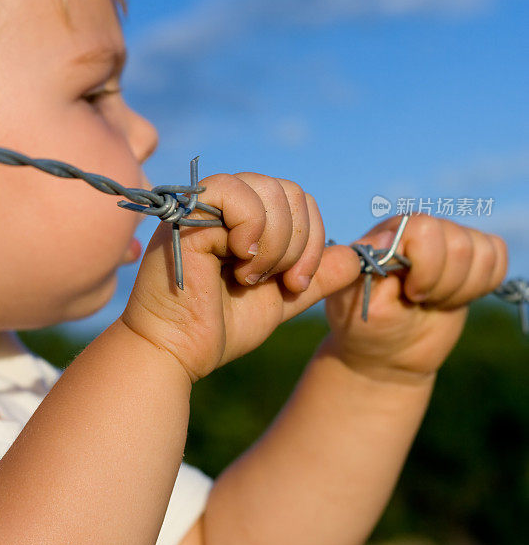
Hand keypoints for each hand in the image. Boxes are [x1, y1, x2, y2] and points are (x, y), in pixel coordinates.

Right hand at [121, 173, 360, 381]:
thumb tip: (364, 254)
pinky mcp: (186, 213)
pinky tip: (237, 263)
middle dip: (298, 243)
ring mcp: (204, 205)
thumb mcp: (283, 297)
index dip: (313, 240)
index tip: (297, 283)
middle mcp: (224, 204)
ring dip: (275, 242)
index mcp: (246, 218)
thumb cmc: (223, 326)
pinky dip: (251, 231)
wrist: (179, 353)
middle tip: (279, 281)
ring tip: (251, 276)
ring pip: (269, 190)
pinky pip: (236, 195)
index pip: (300, 201)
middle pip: (290, 191)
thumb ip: (319, 274)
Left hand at [324, 214, 507, 379]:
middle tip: (420, 300)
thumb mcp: (354, 300)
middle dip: (443, 284)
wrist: (388, 354)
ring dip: (460, 289)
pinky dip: (481, 286)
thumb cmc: (366, 326)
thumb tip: (386, 236)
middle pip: (459, 243)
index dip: (425, 269)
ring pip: (482, 252)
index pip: (425, 228)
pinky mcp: (472, 260)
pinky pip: (497, 258)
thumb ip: (364, 266)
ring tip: (433, 301)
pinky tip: (453, 299)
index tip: (409, 294)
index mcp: (389, 232)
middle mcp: (420, 229)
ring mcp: (447, 241)